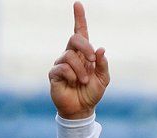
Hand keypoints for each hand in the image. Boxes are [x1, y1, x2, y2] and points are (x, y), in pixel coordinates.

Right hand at [49, 2, 109, 118]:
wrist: (82, 109)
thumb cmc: (91, 92)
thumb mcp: (103, 79)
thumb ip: (102, 64)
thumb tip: (101, 49)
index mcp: (83, 54)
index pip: (80, 33)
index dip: (79, 18)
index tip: (78, 4)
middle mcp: (71, 55)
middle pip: (75, 39)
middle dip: (86, 47)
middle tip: (92, 60)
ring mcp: (61, 63)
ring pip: (69, 56)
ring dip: (81, 70)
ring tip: (84, 81)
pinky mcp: (54, 73)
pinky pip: (62, 68)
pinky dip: (72, 75)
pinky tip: (73, 83)